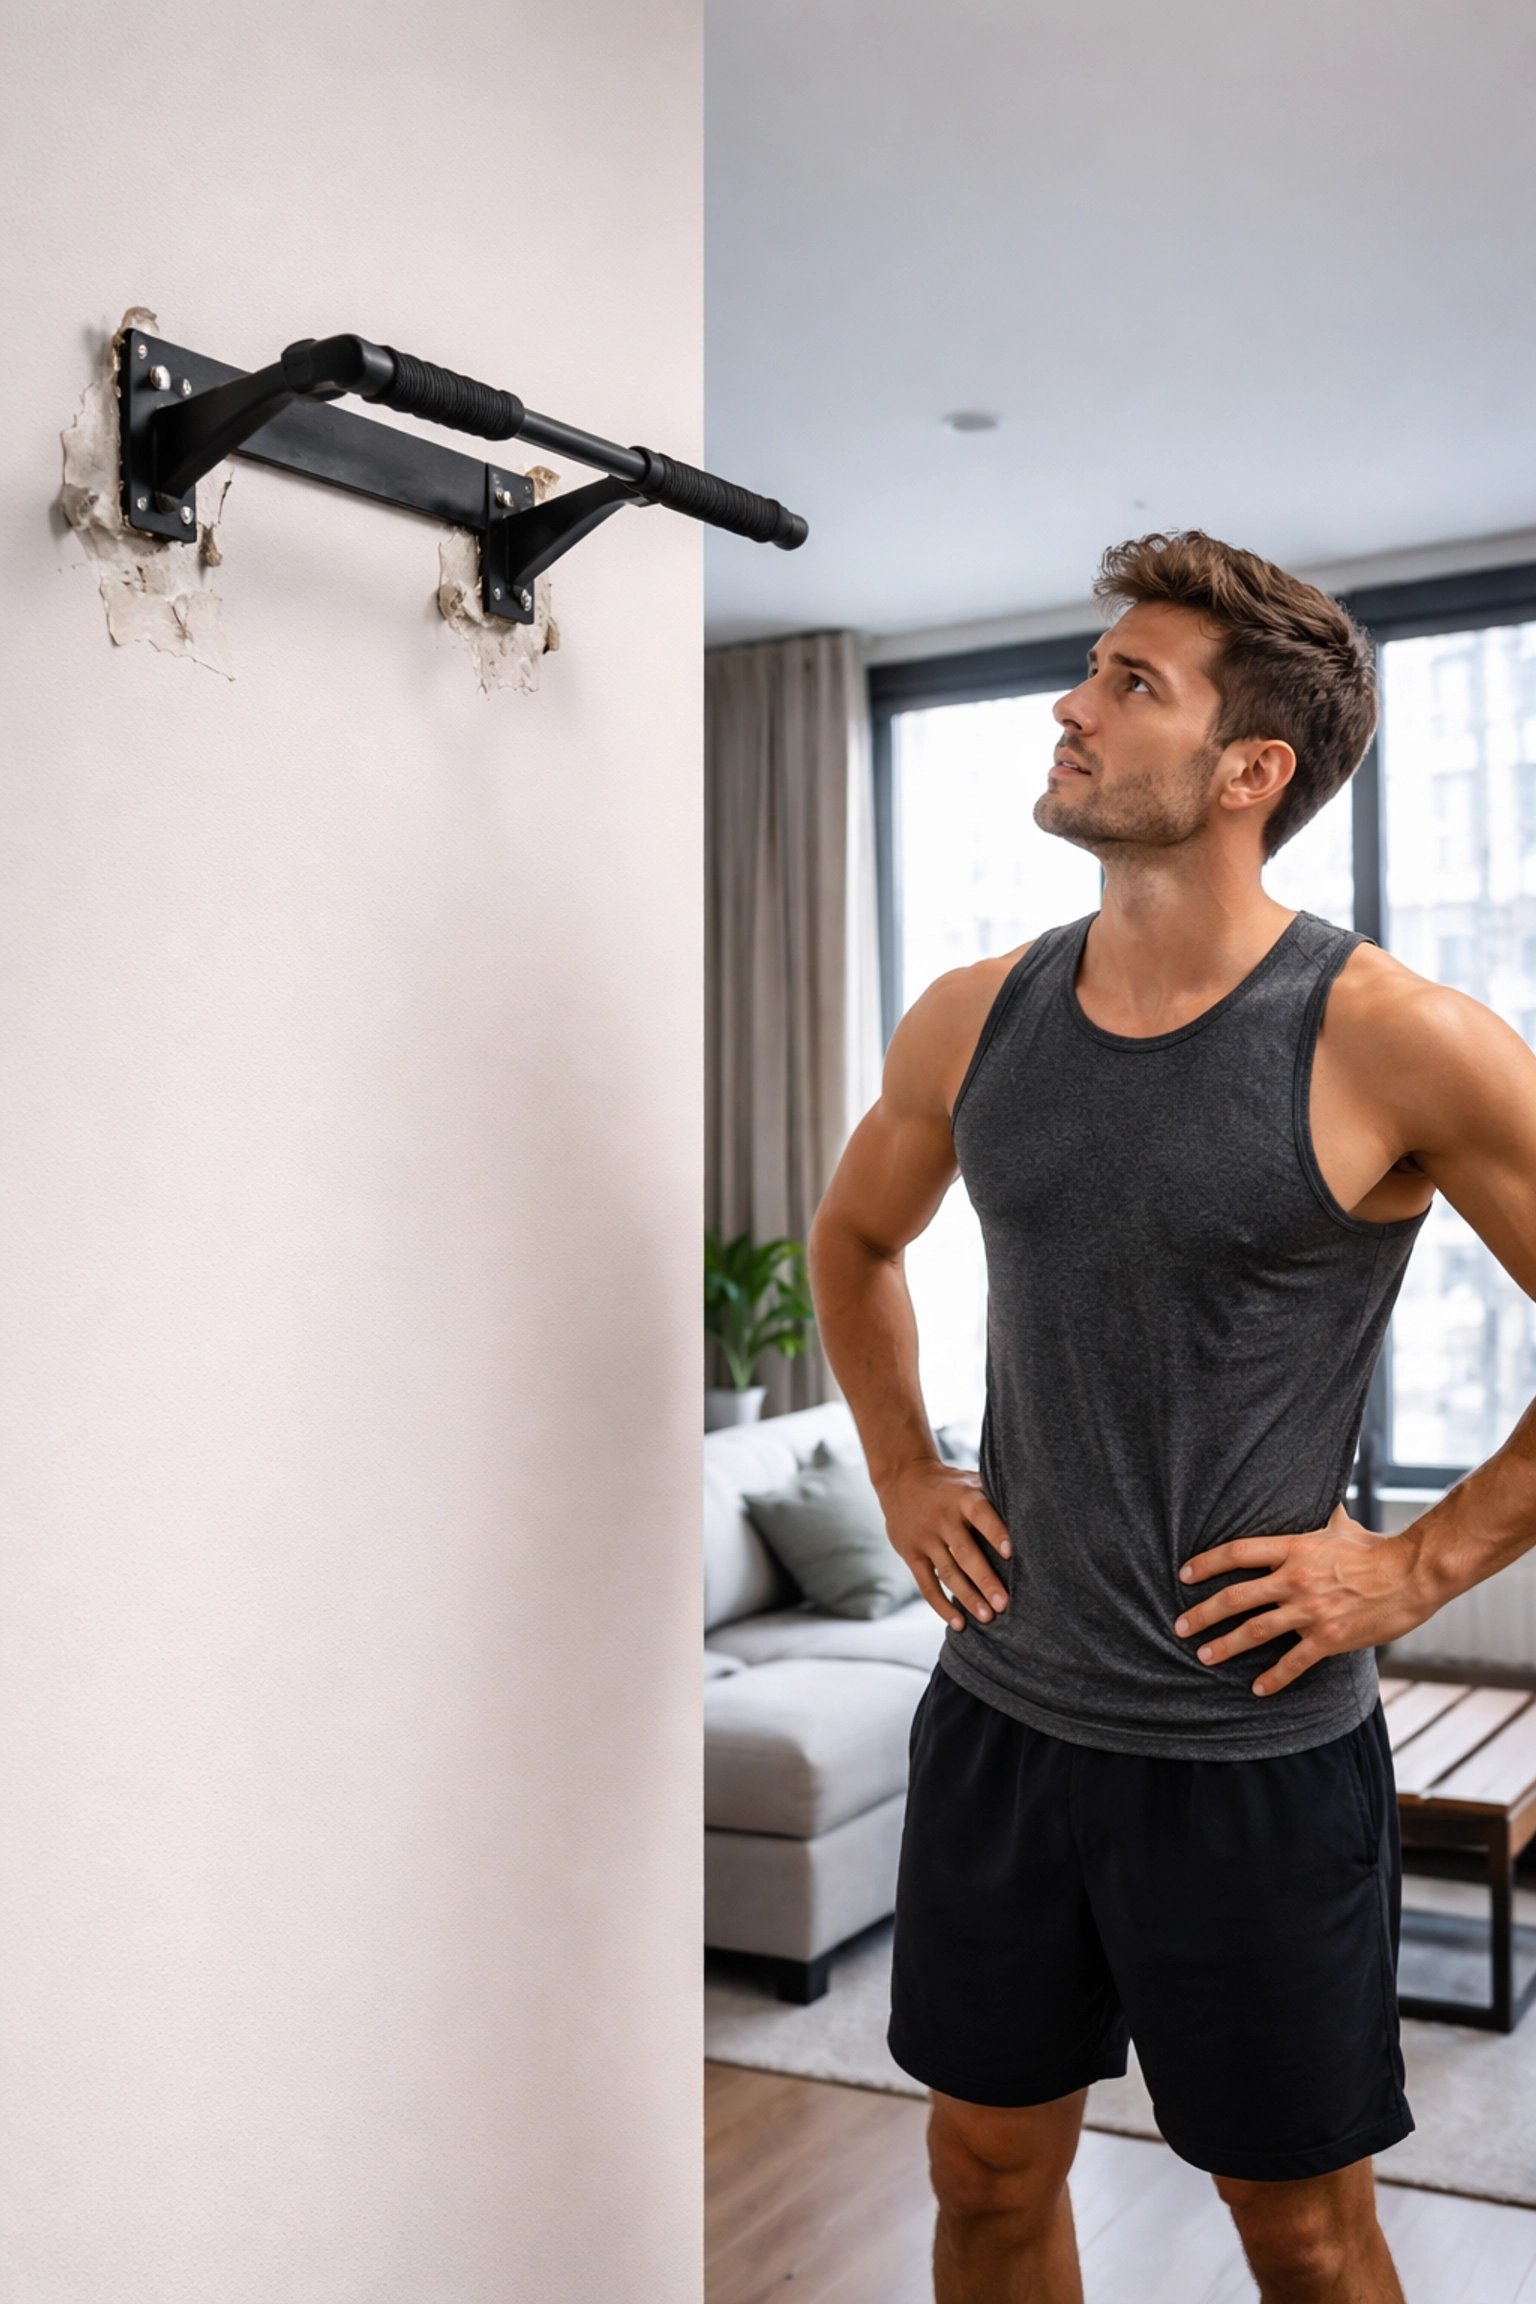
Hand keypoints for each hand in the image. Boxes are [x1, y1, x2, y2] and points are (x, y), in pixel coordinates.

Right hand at [876, 1459, 1010, 1630]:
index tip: (1011, 1554)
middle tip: (1003, 1604)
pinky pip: (927, 1584)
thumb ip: (994, 1500)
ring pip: (948, 1573)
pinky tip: (959, 1623)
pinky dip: (942, 1606)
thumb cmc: (951, 1485)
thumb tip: (1036, 1521)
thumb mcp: (970, 1482)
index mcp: (963, 1497)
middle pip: (965, 1552)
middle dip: (985, 1580)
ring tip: (987, 1618)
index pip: (981, 1514)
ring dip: (968, 1597)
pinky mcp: (911, 1553)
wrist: (902, 1477)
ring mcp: (924, 1537)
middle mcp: (942, 1518)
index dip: (996, 1533)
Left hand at [1173, 1504, 1431, 1695]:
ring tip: (1204, 1656)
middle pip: (1236, 1597)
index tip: (1184, 1575)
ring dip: (1226, 1645)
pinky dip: (1274, 1677)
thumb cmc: (1376, 1549)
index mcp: (1294, 1548)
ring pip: (1256, 1631)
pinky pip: (1294, 1662)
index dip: (1207, 1564)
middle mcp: (1295, 1579)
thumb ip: (1321, 1517)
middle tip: (1180, 1626)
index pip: (1238, 1553)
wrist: (1412, 1575)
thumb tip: (1319, 1495)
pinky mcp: (1329, 1637)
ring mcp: (1310, 1610)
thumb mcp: (1341, 1525)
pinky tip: (1257, 1688)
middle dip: (1203, 1613)